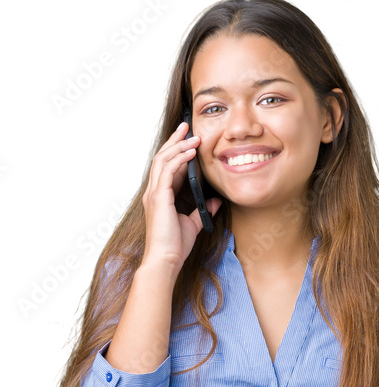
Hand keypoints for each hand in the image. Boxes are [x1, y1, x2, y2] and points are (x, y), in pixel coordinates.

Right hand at [141, 121, 221, 275]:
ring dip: (178, 146)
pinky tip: (190, 152)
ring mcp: (154, 194)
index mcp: (160, 197)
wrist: (165, 260)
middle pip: (162, 157)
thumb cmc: (175, 246)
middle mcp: (154, 192)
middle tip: (187, 126)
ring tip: (192, 135)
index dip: (177, 151)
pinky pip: (168, 171)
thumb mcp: (193, 224)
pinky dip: (179, 159)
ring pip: (163, 160)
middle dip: (175, 140)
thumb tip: (215, 201)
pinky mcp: (159, 198)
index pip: (167, 167)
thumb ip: (202, 210)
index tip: (188, 139)